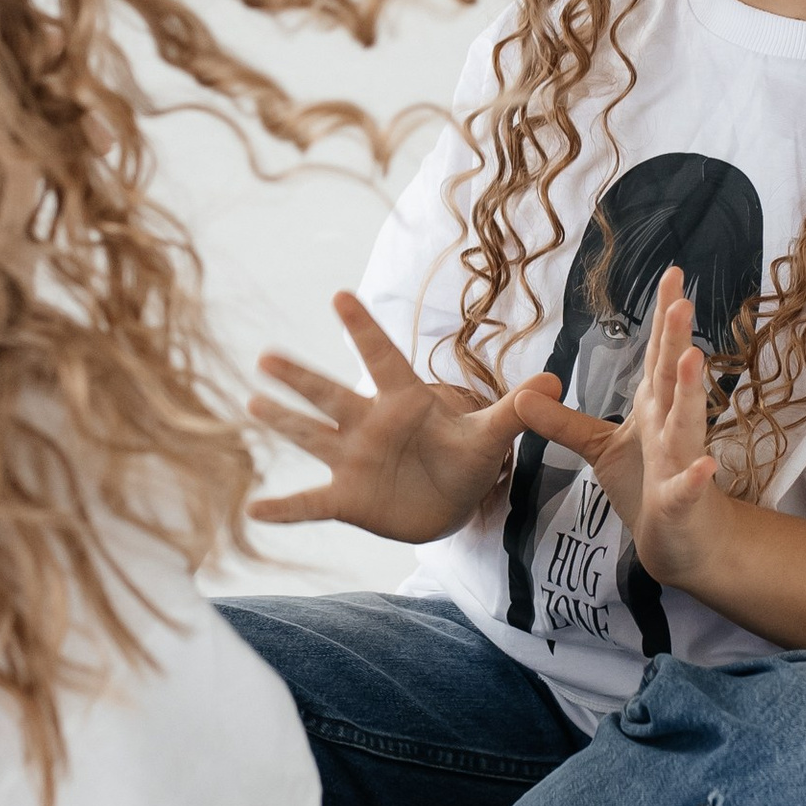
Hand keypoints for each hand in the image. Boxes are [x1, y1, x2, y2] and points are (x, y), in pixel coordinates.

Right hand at [253, 293, 555, 545]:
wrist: (448, 502)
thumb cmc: (464, 458)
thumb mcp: (490, 436)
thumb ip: (515, 409)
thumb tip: (556, 379)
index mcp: (404, 401)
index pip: (382, 359)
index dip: (363, 330)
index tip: (340, 296)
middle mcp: (369, 424)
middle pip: (331, 395)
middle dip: (300, 378)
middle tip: (266, 356)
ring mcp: (353, 459)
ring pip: (312, 436)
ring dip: (283, 423)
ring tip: (250, 405)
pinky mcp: (346, 498)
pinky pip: (311, 503)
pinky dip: (285, 508)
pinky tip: (253, 509)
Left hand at [510, 268, 719, 584]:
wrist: (680, 538)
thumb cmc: (647, 484)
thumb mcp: (598, 447)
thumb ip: (562, 421)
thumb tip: (522, 394)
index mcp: (655, 408)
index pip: (657, 355)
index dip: (664, 317)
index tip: (673, 274)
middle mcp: (672, 427)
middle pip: (672, 377)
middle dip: (676, 339)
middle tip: (682, 300)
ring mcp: (681, 462)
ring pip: (685, 424)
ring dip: (689, 392)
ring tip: (692, 358)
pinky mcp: (681, 500)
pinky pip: (687, 489)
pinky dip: (694, 478)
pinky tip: (706, 467)